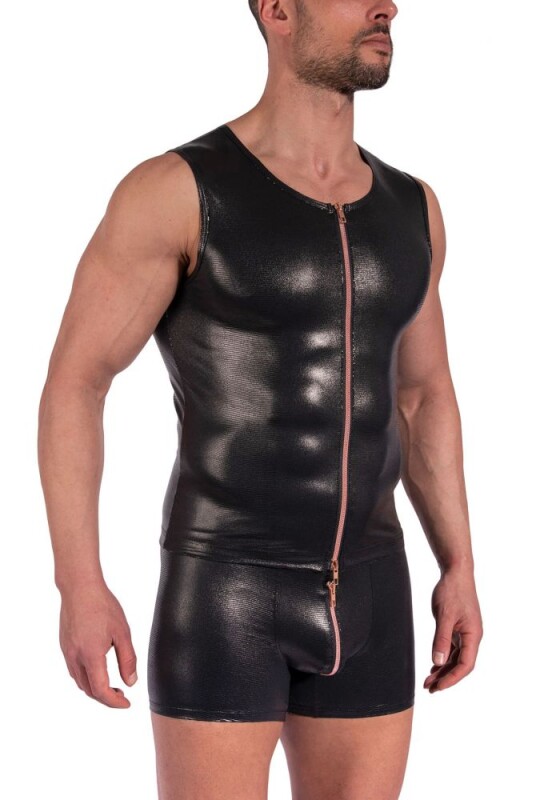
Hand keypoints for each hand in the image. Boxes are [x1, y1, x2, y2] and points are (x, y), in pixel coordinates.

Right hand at [59, 581, 137, 707]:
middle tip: (122, 695)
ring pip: (79, 682)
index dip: (114, 702)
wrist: (79, 587)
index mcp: (91, 655)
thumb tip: (131, 682)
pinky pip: (74, 670)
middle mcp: (75, 657)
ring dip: (95, 689)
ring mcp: (67, 652)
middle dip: (105, 697)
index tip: (126, 703)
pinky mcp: (64, 646)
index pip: (101, 690)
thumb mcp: (122, 632)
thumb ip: (127, 659)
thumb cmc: (102, 605)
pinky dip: (86, 678)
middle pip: (88, 690)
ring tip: (112, 685)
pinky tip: (98, 669)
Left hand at [424, 567, 482, 692]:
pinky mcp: (458, 628)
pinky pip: (452, 648)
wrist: (455, 573)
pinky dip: (443, 658)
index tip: (439, 686)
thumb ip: (441, 639)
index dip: (452, 678)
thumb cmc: (452, 591)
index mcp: (473, 635)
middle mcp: (472, 636)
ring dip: (443, 669)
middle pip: (461, 664)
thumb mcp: (444, 615)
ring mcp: (465, 632)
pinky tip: (434, 666)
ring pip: (456, 657)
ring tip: (428, 681)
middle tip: (429, 688)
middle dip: (446, 678)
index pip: (465, 664)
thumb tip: (438, 662)